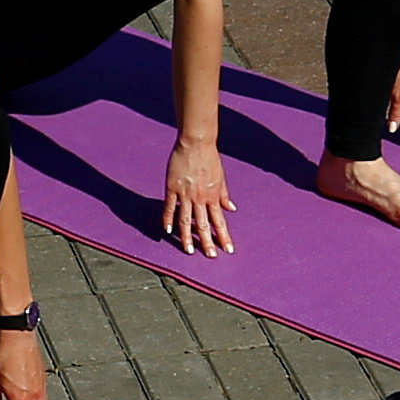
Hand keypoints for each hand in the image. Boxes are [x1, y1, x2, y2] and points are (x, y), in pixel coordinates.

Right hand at [156, 132, 238, 253]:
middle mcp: (200, 198)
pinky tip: (168, 231)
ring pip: (186, 221)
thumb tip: (232, 209)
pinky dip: (168, 220)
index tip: (227, 250)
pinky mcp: (172, 188)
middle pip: (204, 225)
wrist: (196, 143)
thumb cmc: (210, 159)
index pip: (220, 221)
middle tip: (210, 256)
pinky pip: (170, 207)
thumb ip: (225, 196)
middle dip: (207, 242)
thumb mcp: (221, 178)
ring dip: (188, 237)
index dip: (224, 237)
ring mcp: (185, 194)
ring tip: (189, 251)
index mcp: (213, 196)